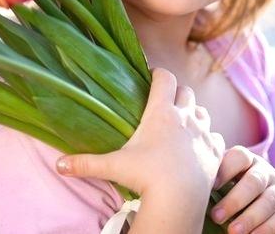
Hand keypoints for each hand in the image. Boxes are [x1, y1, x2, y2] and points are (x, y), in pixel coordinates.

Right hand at [56, 67, 225, 197]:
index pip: (165, 77)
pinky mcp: (216, 151)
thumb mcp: (113, 167)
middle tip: (165, 104)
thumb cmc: (146, 177)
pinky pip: (216, 136)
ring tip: (182, 125)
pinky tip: (198, 147)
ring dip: (193, 114)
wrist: (179, 199)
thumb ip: (86, 163)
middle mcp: (186, 116)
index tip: (151, 78)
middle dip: (176, 94)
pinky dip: (209, 138)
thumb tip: (58, 165)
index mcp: (162, 112)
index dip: (158, 74)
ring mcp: (204, 133)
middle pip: (186, 91)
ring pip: (203, 112)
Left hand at [210, 146, 274, 233]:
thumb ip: (214, 175)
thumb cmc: (240, 186)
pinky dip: (267, 228)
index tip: (210, 186)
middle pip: (254, 181)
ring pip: (269, 200)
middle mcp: (265, 172)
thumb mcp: (230, 177)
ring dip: (251, 217)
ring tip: (234, 232)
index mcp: (247, 160)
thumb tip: (185, 183)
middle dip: (235, 200)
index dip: (225, 169)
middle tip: (216, 217)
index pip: (239, 156)